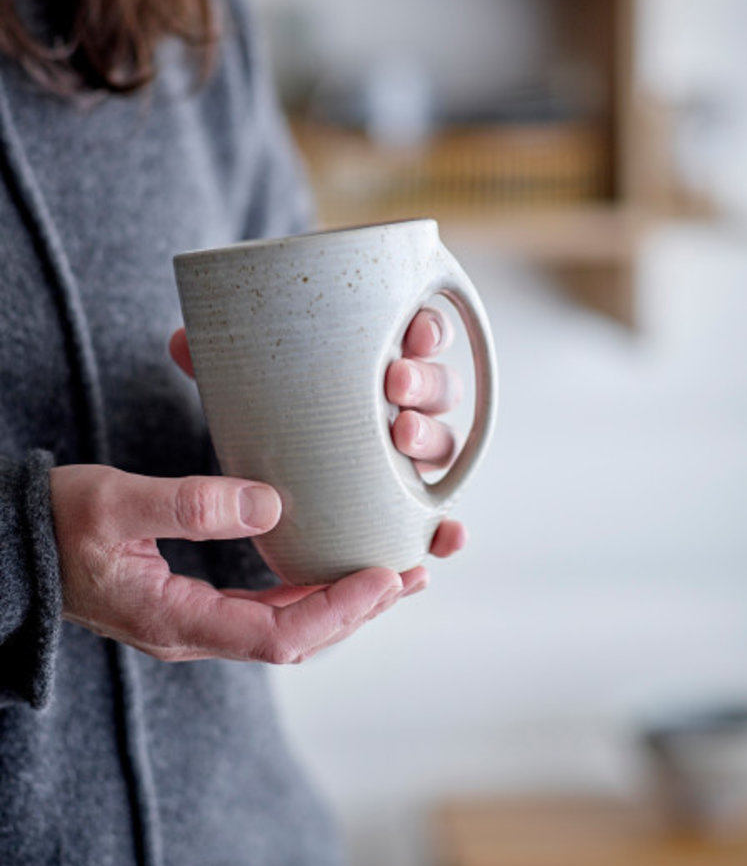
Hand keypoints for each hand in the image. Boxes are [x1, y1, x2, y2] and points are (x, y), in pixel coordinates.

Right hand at [51, 464, 420, 662]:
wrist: (16, 548)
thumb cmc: (56, 525)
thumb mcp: (116, 504)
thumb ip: (190, 507)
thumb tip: (271, 507)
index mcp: (179, 621)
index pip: (280, 635)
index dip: (339, 609)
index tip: (386, 575)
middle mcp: (195, 633)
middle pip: (297, 638)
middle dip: (359, 609)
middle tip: (413, 572)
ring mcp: (196, 623)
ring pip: (287, 626)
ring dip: (342, 603)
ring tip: (394, 574)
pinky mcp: (195, 603)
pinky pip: (267, 608)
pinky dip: (310, 592)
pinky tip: (332, 568)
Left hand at [170, 308, 467, 560]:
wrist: (274, 465)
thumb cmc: (269, 409)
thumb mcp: (244, 382)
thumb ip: (222, 363)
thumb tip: (181, 342)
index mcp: (381, 358)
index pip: (422, 335)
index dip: (428, 330)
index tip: (413, 331)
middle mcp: (403, 406)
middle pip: (440, 391)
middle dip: (425, 383)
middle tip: (393, 382)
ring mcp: (404, 458)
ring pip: (440, 449)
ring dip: (432, 442)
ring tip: (402, 437)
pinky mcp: (396, 508)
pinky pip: (429, 519)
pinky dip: (443, 527)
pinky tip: (447, 534)